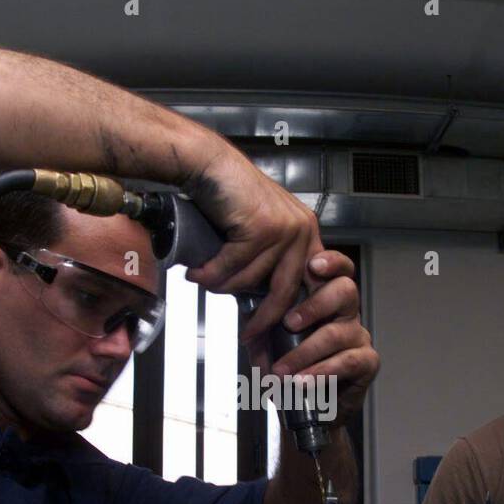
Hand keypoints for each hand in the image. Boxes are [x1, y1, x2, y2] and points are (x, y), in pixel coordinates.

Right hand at [181, 146, 322, 341]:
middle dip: (263, 320)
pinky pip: (233, 267)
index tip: (276, 334)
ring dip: (222, 286)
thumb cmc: (229, 200)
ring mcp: (284, 229)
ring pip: (250, 281)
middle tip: (248, 336)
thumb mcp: (259, 235)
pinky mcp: (262, 228)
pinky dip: (210, 274)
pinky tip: (197, 271)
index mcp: (306, 235)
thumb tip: (263, 308)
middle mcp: (301, 231)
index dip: (291, 315)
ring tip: (204, 280)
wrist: (210, 166)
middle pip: (284, 292)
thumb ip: (268, 264)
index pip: (307, 285)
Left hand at [252, 250, 377, 428]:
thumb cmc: (293, 368)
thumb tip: (246, 327)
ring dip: (304, 352)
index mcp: (326, 298)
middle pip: (345, 290)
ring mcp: (358, 336)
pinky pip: (347, 361)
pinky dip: (320, 372)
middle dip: (314, 304)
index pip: (339, 269)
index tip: (313, 265)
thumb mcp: (269, 345)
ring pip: (337, 332)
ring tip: (282, 371)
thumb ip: (260, 330)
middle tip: (289, 323)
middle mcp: (346, 313)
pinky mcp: (367, 362)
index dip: (332, 262)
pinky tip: (302, 382)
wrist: (310, 410)